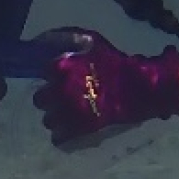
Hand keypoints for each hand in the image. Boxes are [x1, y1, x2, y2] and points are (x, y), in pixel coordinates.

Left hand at [32, 28, 178, 148]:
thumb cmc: (115, 63)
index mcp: (60, 68)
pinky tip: (70, 130)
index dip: (50, 76)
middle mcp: (57, 91)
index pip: (42, 73)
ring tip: (67, 115)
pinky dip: (62, 135)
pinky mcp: (77, 131)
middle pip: (39, 99)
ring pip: (48, 120)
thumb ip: (69, 40)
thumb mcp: (92, 42)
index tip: (56, 77)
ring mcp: (66, 113)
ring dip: (55, 117)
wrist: (138, 88)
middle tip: (60, 97)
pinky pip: (58, 137)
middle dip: (48, 98)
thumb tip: (47, 41)